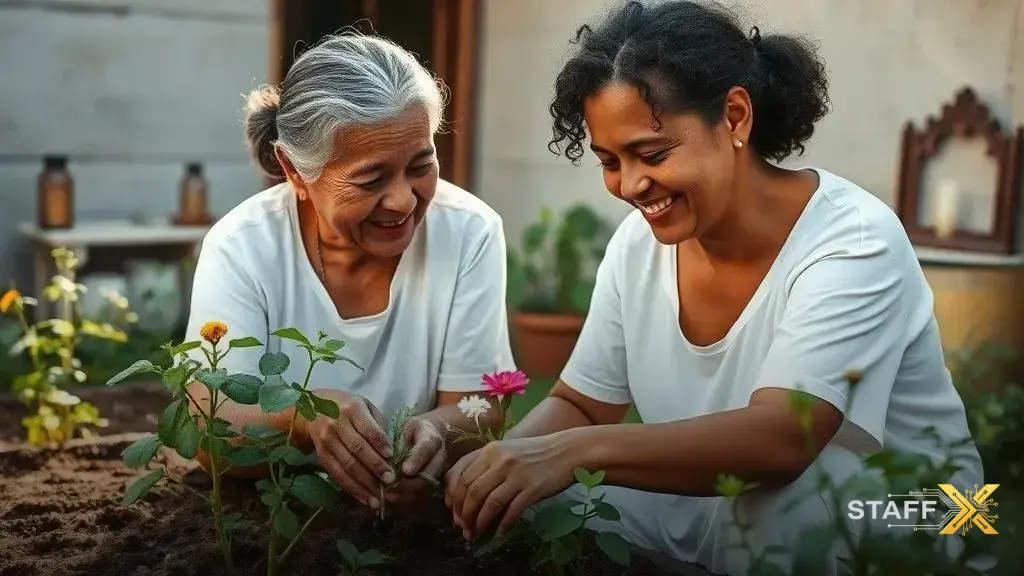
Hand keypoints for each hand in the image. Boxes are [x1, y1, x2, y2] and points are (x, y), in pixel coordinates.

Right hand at [307, 391, 394, 508]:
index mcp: (352, 409)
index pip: (368, 429)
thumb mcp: (365, 406)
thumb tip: (391, 453)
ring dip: (364, 484)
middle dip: (375, 467)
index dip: (380, 444)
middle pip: (357, 449)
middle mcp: (336, 425)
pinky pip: (337, 475)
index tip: (392, 457)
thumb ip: (378, 426)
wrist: (314, 409)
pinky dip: (352, 489)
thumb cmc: (348, 408)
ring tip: (379, 498)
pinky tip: (364, 498)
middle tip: (390, 480)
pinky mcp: (321, 455)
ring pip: (347, 465)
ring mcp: (327, 441)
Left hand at [383, 416, 446, 503]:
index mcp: (431, 438)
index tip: (405, 470)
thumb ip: (396, 438)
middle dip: (407, 483)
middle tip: (389, 485)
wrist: (429, 434)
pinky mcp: (431, 482)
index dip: (416, 460)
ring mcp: (436, 472)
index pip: (426, 449)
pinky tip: (390, 497)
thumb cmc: (412, 429)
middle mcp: (438, 457)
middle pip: (427, 474)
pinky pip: (420, 494)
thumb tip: (382, 451)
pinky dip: (404, 498)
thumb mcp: (404, 426)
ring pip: (424, 487)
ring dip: (404, 493)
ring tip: (386, 494)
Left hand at [443, 435, 576, 539]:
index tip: (453, 513)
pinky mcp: (532, 488)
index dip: (454, 498)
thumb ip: (488, 466)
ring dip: (479, 522)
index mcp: (490, 450)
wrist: (569, 450)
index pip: (461, 476)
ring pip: (489, 503)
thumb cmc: (537, 453)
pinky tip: (499, 532)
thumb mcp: (508, 451)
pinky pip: (511, 510)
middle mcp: (501, 460)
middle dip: (464, 514)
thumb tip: (467, 494)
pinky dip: (502, 524)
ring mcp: (517, 474)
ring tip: (476, 533)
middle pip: (472, 491)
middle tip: (463, 528)